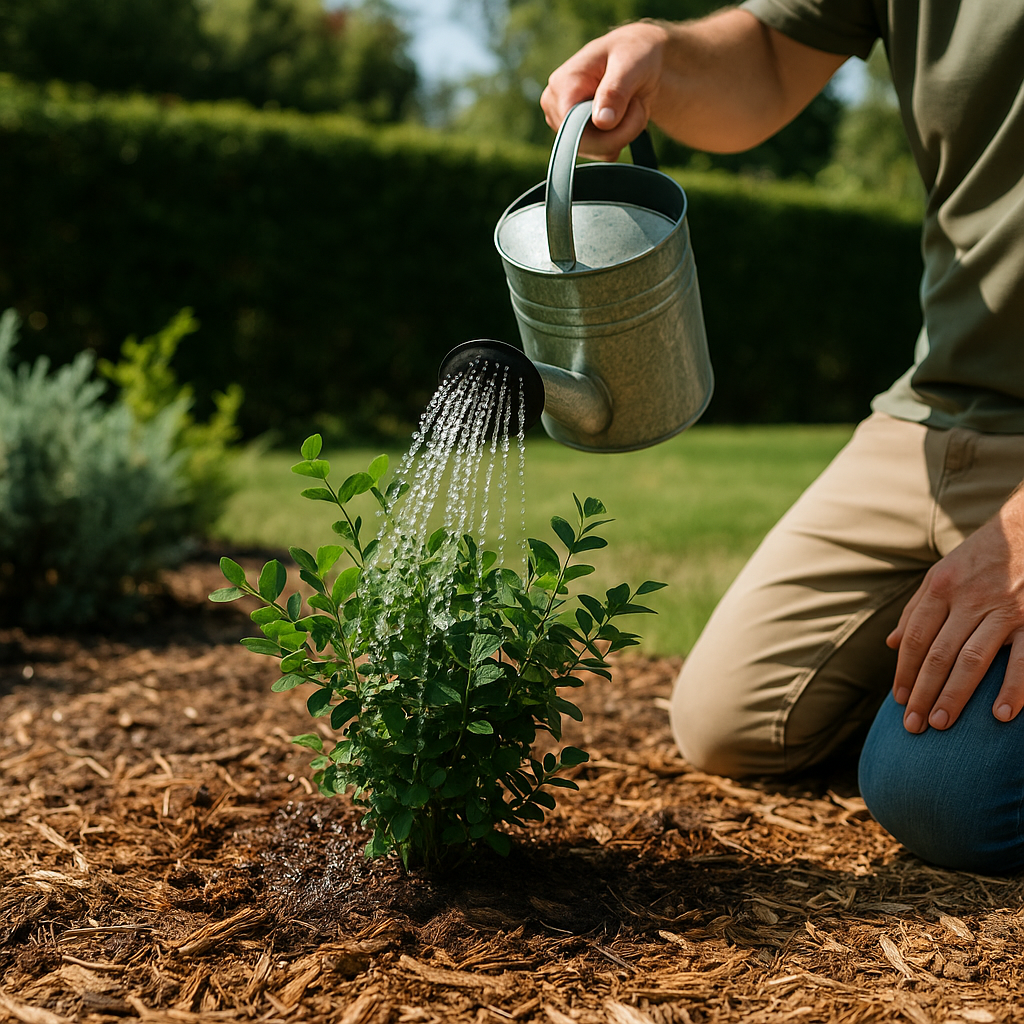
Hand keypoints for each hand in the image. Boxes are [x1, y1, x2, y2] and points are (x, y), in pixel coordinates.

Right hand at [540, 21, 669, 161]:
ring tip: (630, 105)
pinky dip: (620, 139)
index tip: (635, 106)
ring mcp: (564, 125)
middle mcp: (555, 107)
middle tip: (637, 103)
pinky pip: (602, 154)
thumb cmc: (633, 53)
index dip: (607, 130)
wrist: (639, 60)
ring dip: (623, 134)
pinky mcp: (577, 137)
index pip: (574, 129)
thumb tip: (601, 122)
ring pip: (597, 152)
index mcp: (561, 85)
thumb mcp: (630, 64)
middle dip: (620, 131)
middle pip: (586, 144)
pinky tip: (624, 116)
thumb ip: (615, 91)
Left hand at [887, 489, 1023, 731]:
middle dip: (923, 692)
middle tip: (914, 725)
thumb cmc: (981, 557)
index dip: (904, 671)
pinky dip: (1013, 689)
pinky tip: (999, 715)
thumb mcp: (942, 573)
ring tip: (942, 724)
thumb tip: (891, 643)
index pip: (914, 637)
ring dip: (955, 695)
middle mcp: (969, 599)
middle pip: (938, 654)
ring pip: (973, 660)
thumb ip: (916, 608)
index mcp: (941, 588)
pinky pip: (1023, 659)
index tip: (899, 700)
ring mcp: (1004, 609)